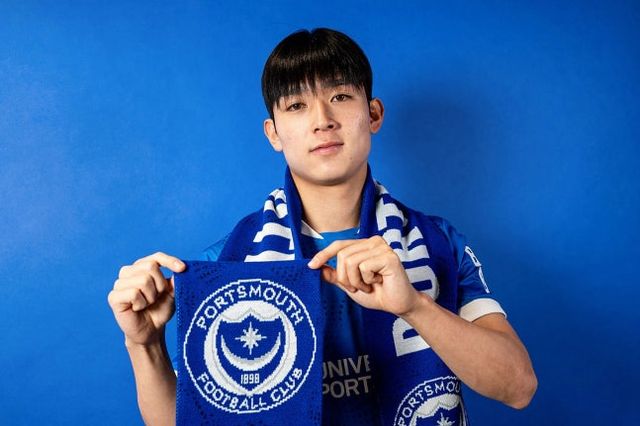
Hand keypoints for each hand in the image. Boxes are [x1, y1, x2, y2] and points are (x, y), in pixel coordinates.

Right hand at [107, 252, 185, 345]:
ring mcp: (119, 284)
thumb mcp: (171, 294)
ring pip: (143, 280)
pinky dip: (141, 303)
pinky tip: (137, 308)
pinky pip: (134, 293)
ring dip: (151, 296)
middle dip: (160, 285)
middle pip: (150, 267)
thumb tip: (180, 269)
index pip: (156, 257)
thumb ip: (174, 281)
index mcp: (141, 267)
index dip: (169, 261)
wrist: (151, 330)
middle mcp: (128, 272)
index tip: (182, 269)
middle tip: (156, 298)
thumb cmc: (159, 310)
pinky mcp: (114, 297)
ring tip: (146, 304)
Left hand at [307, 236, 425, 315]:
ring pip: (351, 261)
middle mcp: (374, 241)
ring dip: (356, 281)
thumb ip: (335, 275)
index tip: (311, 266)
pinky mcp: (389, 256)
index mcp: (365, 244)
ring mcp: (382, 247)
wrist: (398, 305)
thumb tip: (317, 268)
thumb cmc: (377, 293)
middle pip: (342, 255)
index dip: (323, 255)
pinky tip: (378, 282)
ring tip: (369, 285)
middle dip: (345, 277)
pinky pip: (364, 267)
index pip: (339, 245)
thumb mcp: (350, 285)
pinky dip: (367, 280)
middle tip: (358, 287)